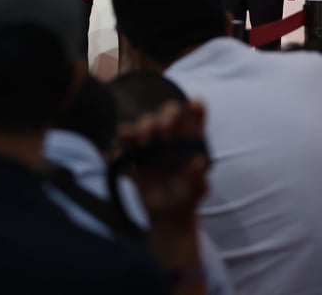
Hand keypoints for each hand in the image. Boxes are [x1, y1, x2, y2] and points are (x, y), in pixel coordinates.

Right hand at [116, 101, 208, 228]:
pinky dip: (122, 143)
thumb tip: (199, 162)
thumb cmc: (186, 200)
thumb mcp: (195, 193)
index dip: (195, 109)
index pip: (194, 119)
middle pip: (167, 114)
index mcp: (190, 143)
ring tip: (143, 142)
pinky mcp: (134, 153)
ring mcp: (151, 144)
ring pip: (144, 123)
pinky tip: (123, 153)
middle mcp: (171, 138)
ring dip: (142, 127)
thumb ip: (198, 179)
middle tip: (164, 131)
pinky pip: (123, 140)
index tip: (195, 104)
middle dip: (166, 117)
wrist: (166, 216)